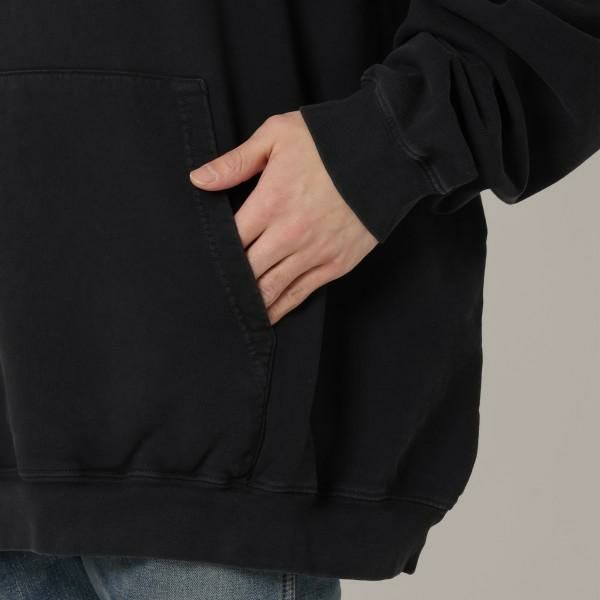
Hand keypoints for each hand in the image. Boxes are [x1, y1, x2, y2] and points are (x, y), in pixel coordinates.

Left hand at [189, 111, 377, 324]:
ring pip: (272, 289)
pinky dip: (281, 307)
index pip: (230, 240)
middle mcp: (289, 234)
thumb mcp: (277, 136)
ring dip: (252, 303)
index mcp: (270, 202)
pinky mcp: (336, 264)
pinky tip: (268, 316)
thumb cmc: (330, 141)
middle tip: (211, 296)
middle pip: (247, 271)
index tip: (202, 264)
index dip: (214, 255)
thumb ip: (235, 162)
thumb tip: (197, 180)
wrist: (386, 152)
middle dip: (230, 283)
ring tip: (234, 315)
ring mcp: (314, 253)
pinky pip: (301, 293)